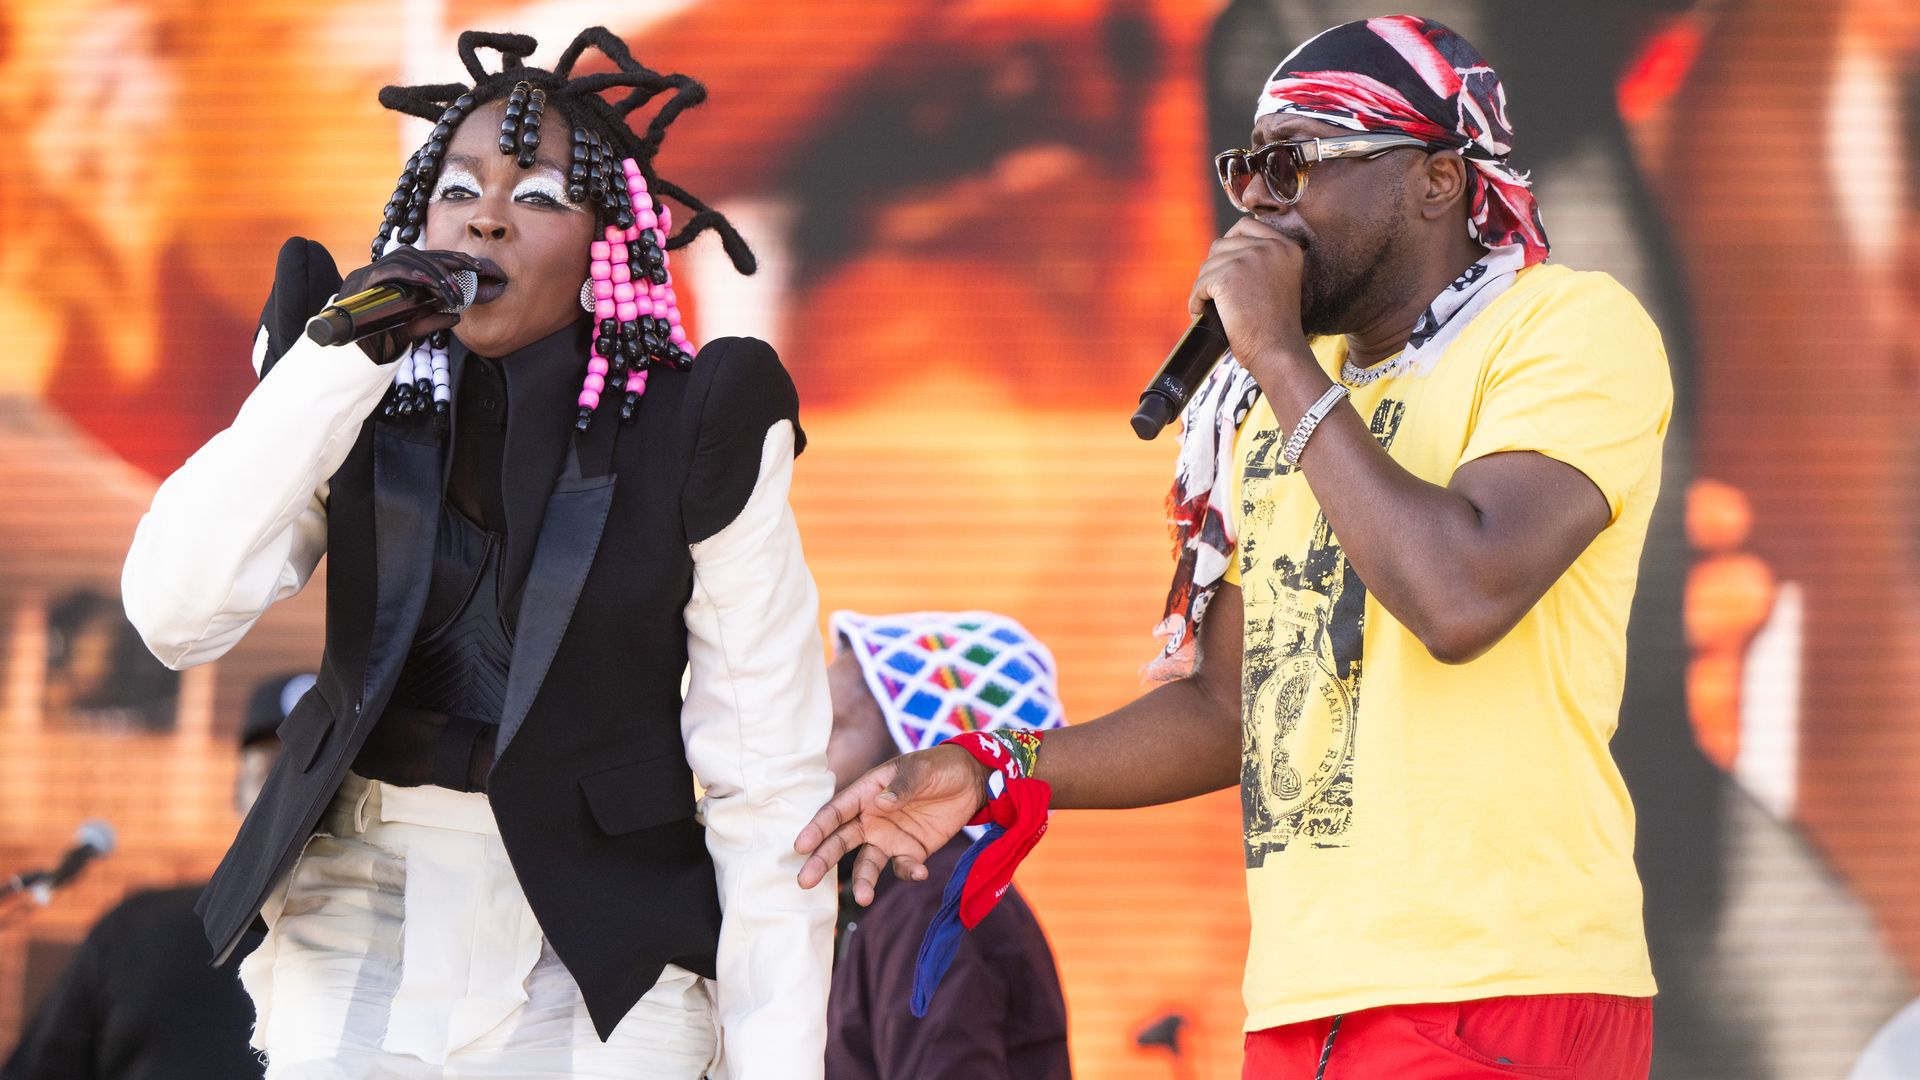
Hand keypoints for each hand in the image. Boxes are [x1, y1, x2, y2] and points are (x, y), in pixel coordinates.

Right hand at [336, 248, 486, 363]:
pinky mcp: (362, 282)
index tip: (477, 266)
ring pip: (407, 259)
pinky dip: (411, 273)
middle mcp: (381, 270)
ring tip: (453, 291)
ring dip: (435, 272)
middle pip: (419, 254)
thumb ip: (429, 321)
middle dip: (449, 261)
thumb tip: (456, 317)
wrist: (348, 355)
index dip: (452, 258)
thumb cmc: (376, 339)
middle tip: (473, 273)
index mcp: (392, 278)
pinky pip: (389, 270)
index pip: (424, 258)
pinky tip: (429, 282)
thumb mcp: (409, 329)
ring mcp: (370, 274)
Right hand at [794, 744, 988, 904]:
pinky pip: (903, 867)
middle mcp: (871, 818)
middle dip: (822, 860)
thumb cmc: (938, 766)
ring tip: (863, 898)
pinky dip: (909, 873)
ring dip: (863, 881)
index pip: (836, 812)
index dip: (817, 828)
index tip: (801, 846)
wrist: (972, 781)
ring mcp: (890, 837)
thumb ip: (902, 785)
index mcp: (867, 793)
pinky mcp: (911, 851)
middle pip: (841, 841)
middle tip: (804, 881)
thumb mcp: (921, 769)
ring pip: (867, 863)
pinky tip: (921, 873)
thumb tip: (882, 803)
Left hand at [1187, 216, 1314, 385]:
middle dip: (1214, 269)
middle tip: (1215, 292)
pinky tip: (1201, 312)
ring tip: (1210, 306)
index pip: (1246, 225)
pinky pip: (1200, 284)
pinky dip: (1196, 300)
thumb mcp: (1279, 280)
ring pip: (1208, 264)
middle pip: (1222, 244)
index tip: (1224, 267)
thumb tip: (1222, 251)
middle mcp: (1270, 246)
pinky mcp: (1228, 275)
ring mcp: (1249, 258)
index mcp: (1286, 246)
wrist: (1278, 349)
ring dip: (1204, 286)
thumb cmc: (1276, 326)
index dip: (1229, 244)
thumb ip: (1261, 260)